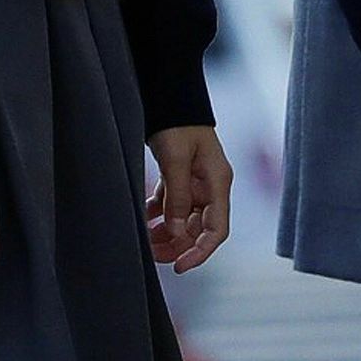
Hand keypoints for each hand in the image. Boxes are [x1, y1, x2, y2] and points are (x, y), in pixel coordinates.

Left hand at [147, 125, 231, 271]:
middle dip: (177, 245)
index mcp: (218, 182)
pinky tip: (143, 218)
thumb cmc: (177, 123)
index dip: (200, 252)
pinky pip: (171, 205)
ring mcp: (196, 182)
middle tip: (152, 254)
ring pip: (183, 220)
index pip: (217, 230)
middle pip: (198, 229)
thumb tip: (176, 232)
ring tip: (144, 239)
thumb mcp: (175, 160)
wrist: (169, 93)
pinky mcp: (180, 176)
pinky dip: (158, 215)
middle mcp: (210, 186)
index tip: (179, 267)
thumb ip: (177, 197)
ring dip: (166, 233)